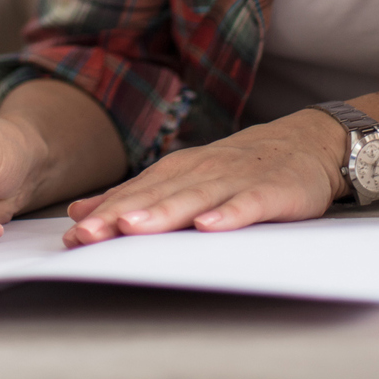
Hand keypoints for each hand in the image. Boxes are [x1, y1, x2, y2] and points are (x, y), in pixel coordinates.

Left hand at [64, 110, 346, 246]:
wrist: (304, 144)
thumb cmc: (238, 168)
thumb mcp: (184, 177)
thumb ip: (135, 195)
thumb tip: (79, 212)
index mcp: (178, 170)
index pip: (136, 193)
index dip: (105, 213)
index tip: (74, 235)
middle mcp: (202, 171)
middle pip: (157, 195)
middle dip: (122, 214)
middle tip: (90, 233)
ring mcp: (236, 179)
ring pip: (195, 198)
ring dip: (163, 212)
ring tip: (135, 227)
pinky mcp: (271, 191)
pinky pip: (248, 204)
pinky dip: (229, 214)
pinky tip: (209, 226)